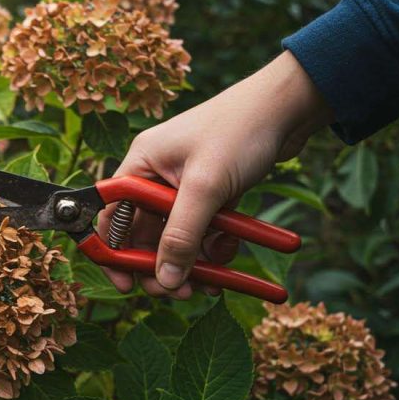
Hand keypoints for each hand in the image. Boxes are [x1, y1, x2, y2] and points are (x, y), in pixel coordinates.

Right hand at [98, 51, 331, 298]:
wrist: (288, 107)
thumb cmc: (240, 131)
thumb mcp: (205, 187)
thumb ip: (182, 236)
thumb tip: (165, 281)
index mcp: (140, 165)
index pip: (111, 215)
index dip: (112, 251)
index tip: (125, 283)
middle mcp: (156, 176)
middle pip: (145, 233)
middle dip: (160, 265)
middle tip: (177, 291)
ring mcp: (184, 186)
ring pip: (177, 237)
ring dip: (192, 262)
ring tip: (209, 283)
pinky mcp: (211, 193)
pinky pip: (203, 230)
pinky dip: (213, 247)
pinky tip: (228, 255)